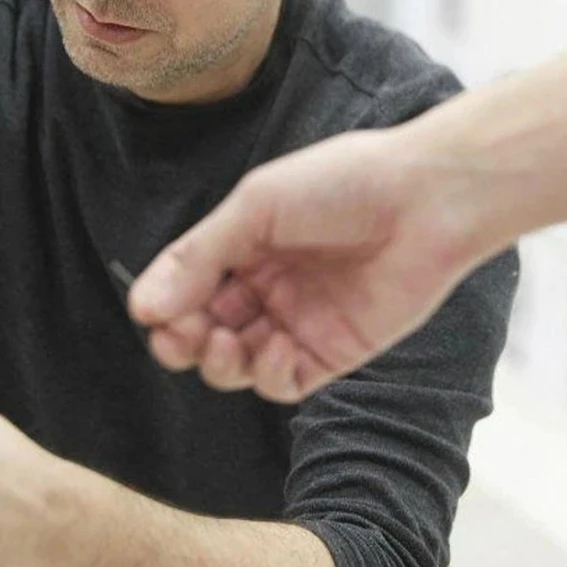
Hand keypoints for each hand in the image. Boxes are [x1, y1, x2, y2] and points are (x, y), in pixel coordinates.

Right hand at [129, 128, 471, 402]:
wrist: (425, 198)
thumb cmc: (340, 185)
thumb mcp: (255, 208)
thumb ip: (198, 258)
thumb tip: (141, 309)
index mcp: (242, 246)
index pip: (185, 287)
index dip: (164, 306)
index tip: (152, 314)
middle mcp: (265, 286)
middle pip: (203, 331)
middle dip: (183, 341)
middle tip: (180, 339)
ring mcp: (297, 321)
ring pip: (236, 365)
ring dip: (219, 362)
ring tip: (226, 343)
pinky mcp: (332, 351)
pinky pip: (283, 382)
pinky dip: (269, 373)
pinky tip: (278, 346)